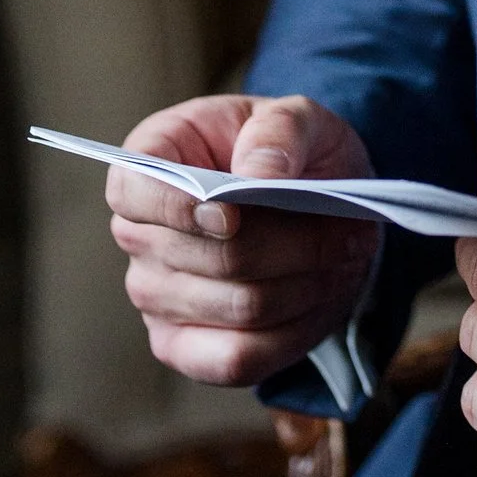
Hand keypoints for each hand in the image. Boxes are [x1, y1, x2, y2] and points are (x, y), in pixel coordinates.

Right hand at [107, 93, 380, 387]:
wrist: (318, 209)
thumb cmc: (296, 154)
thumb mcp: (304, 118)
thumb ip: (280, 129)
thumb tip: (258, 175)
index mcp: (151, 159)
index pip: (132, 189)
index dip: (175, 206)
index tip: (232, 209)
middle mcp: (139, 233)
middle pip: (209, 256)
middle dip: (292, 242)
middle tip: (345, 228)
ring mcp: (154, 295)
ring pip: (238, 306)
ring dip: (306, 282)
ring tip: (342, 255)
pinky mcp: (182, 348)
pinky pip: (236, 358)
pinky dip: (293, 332)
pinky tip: (317, 296)